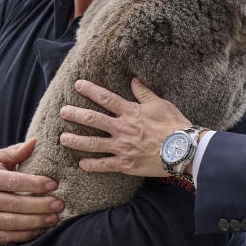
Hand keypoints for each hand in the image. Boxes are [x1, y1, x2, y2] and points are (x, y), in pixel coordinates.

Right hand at [0, 140, 63, 243]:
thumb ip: (15, 152)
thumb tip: (35, 142)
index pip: (14, 182)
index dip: (35, 184)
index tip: (54, 184)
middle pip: (15, 204)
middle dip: (40, 205)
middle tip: (59, 204)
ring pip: (13, 222)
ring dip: (36, 221)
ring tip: (54, 218)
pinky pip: (9, 238)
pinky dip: (27, 235)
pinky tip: (42, 230)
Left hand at [61, 78, 187, 176]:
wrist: (182, 148)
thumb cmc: (174, 124)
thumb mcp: (160, 104)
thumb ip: (144, 93)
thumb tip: (133, 80)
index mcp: (130, 112)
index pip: (106, 98)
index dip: (90, 90)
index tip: (78, 85)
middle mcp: (122, 128)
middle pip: (93, 120)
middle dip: (75, 114)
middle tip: (63, 111)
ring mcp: (122, 147)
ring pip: (93, 143)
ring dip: (76, 140)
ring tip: (63, 138)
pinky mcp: (125, 164)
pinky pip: (104, 165)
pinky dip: (92, 165)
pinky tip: (81, 164)